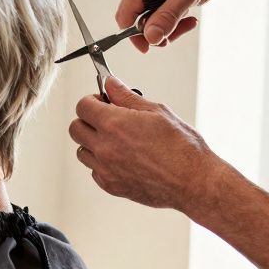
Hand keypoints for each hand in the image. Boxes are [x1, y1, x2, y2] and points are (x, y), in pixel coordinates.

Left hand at [68, 76, 219, 210]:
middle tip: (106, 119)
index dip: (91, 100)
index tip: (102, 101)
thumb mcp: (157, 112)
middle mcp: (104, 147)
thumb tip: (111, 84)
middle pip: (75, 128)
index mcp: (114, 124)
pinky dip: (102, 163)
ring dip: (93, 142)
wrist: (194, 182)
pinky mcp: (110, 185)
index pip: (82, 106)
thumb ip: (127, 97)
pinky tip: (122, 158)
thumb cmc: (182, 147)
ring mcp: (105, 168)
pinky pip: (94, 170)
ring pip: (82, 150)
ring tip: (116, 140)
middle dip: (88, 120)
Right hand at [116, 0, 233, 51]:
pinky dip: (171, 19)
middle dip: (158, 30)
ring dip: (168, 26)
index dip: (134, 34)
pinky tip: (187, 15)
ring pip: (148, 19)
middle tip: (182, 29)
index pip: (126, 14)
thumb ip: (168, 16)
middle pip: (137, 20)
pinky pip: (157, 14)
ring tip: (189, 20)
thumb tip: (151, 38)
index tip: (150, 46)